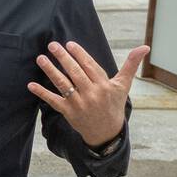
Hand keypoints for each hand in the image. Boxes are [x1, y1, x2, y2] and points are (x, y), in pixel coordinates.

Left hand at [27, 41, 148, 147]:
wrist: (107, 132)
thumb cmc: (114, 104)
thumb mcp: (123, 85)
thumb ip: (131, 65)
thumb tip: (145, 47)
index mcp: (104, 85)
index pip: (90, 66)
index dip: (79, 54)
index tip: (69, 44)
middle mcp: (92, 94)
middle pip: (75, 73)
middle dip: (63, 58)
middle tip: (52, 45)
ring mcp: (79, 103)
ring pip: (63, 84)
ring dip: (50, 71)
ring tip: (40, 58)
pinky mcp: (68, 112)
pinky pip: (53, 100)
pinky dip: (42, 93)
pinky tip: (31, 84)